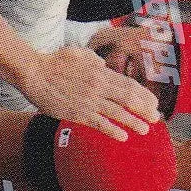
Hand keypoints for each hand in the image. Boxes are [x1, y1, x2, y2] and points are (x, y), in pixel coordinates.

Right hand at [22, 45, 158, 142]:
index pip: (129, 84)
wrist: (35, 73)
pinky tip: (123, 137)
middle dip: (145, 109)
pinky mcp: (78, 113)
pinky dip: (113, 130)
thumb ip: (95, 60)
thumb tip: (104, 65)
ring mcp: (89, 101)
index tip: (153, 103)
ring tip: (145, 130)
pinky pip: (100, 124)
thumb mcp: (79, 53)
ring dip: (134, 122)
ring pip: (118, 113)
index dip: (143, 95)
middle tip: (156, 118)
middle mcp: (99, 86)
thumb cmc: (54, 62)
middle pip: (129, 98)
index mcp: (101, 72)